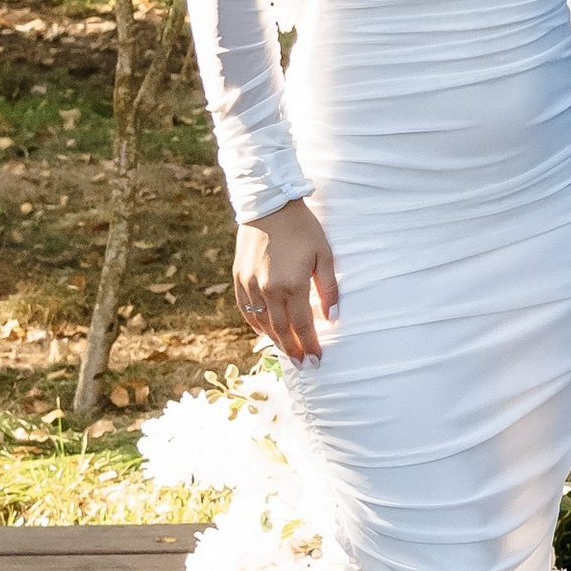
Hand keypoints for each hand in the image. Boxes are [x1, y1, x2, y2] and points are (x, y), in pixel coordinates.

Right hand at [234, 200, 339, 362]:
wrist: (269, 205)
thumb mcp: (324, 255)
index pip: (302, 326)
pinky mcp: (238, 278)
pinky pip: (245, 310)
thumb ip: (328, 289)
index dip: (309, 345)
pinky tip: (265, 332)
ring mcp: (249, 285)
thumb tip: (333, 318)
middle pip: (281, 330)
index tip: (316, 360)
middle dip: (293, 350)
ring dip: (275, 340)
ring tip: (288, 352)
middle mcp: (267, 290)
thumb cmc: (303, 229)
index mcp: (291, 286)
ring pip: (262, 323)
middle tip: (303, 365)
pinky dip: (256, 324)